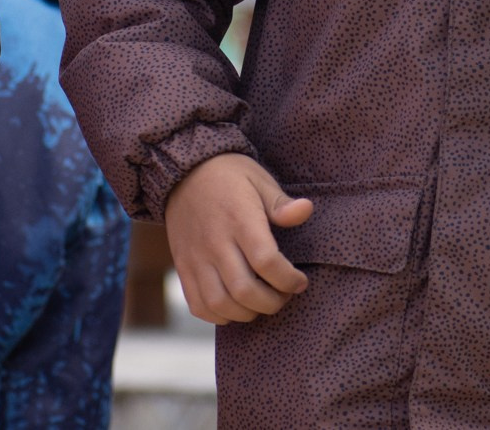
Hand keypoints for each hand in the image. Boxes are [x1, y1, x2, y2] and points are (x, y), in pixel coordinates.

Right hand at [165, 154, 312, 324]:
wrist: (183, 173)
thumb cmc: (229, 176)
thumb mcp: (259, 179)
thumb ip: (281, 203)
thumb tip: (306, 210)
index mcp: (239, 220)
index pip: (266, 260)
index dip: (288, 279)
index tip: (300, 281)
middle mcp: (215, 243)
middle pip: (244, 289)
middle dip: (271, 302)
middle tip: (284, 296)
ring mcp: (196, 258)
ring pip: (220, 303)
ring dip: (247, 312)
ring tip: (262, 302)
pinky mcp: (183, 268)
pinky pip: (198, 305)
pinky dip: (219, 315)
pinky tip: (236, 306)